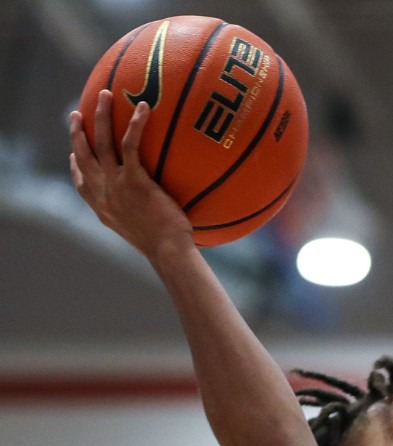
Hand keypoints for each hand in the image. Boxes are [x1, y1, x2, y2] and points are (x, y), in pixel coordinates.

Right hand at [68, 89, 192, 259]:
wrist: (168, 252)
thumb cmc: (166, 248)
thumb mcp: (145, 234)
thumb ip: (142, 218)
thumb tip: (160, 216)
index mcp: (103, 208)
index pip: (81, 183)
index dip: (75, 166)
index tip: (73, 154)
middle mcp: (103, 194)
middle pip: (83, 155)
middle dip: (77, 132)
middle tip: (77, 113)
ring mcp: (116, 185)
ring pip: (101, 142)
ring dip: (101, 115)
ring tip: (105, 95)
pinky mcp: (134, 180)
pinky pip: (130, 144)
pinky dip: (136, 124)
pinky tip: (144, 108)